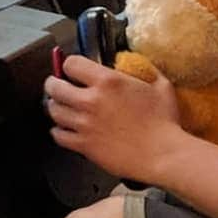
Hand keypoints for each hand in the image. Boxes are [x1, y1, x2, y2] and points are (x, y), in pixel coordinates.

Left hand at [44, 55, 180, 182]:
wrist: (162, 154)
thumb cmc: (164, 122)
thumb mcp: (161, 86)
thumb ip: (147, 71)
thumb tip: (140, 66)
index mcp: (108, 81)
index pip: (72, 64)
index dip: (71, 64)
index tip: (73, 68)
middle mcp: (91, 100)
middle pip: (55, 86)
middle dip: (54, 83)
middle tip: (58, 84)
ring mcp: (84, 124)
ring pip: (54, 110)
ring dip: (56, 106)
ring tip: (62, 106)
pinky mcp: (83, 144)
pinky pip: (58, 135)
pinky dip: (59, 130)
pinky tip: (66, 128)